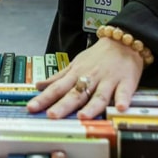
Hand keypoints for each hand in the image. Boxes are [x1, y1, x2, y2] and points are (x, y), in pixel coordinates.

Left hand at [25, 37, 143, 118]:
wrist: (122, 41)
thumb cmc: (98, 56)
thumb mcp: (75, 64)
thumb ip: (58, 77)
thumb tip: (38, 86)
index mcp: (76, 74)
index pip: (57, 88)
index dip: (44, 98)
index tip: (31, 107)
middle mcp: (90, 78)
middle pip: (75, 94)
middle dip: (63, 105)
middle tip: (52, 115)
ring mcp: (108, 80)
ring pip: (99, 95)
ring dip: (91, 106)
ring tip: (82, 116)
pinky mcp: (127, 82)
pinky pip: (125, 92)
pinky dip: (123, 99)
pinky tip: (121, 108)